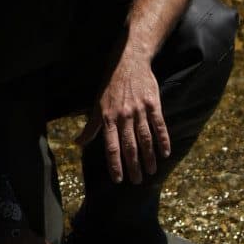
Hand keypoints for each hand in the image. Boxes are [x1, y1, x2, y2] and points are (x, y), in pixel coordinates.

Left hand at [76, 51, 170, 183]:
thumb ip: (90, 127)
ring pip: (145, 139)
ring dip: (149, 157)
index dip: (114, 164)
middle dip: (133, 166)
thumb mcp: (96, 105)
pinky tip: (165, 153)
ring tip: (151, 172)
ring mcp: (139, 110)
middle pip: (129, 146)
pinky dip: (163, 140)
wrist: (129, 61)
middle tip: (137, 181)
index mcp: (108, 118)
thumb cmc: (110, 85)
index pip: (111, 147)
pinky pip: (159, 126)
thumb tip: (78, 143)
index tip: (118, 179)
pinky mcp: (153, 104)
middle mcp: (123, 116)